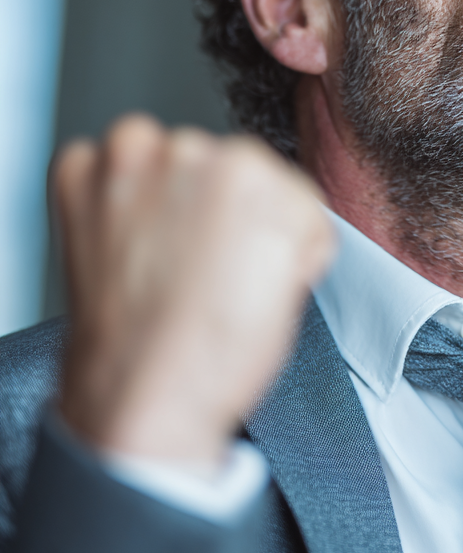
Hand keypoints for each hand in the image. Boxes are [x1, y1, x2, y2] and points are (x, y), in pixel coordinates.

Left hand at [55, 114, 335, 467]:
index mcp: (254, 173)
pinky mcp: (80, 175)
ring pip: (170, 161)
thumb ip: (284, 217)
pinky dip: (116, 200)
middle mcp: (191, 151)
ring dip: (170, 198)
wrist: (142, 401)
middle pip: (226, 164)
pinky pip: (107, 167)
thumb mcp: (291, 274)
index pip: (282, 185)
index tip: (254, 261)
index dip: (273, 231)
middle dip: (221, 209)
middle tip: (212, 267)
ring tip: (169, 262)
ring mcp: (130, 161)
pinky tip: (132, 248)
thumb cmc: (216, 354)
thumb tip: (264, 202)